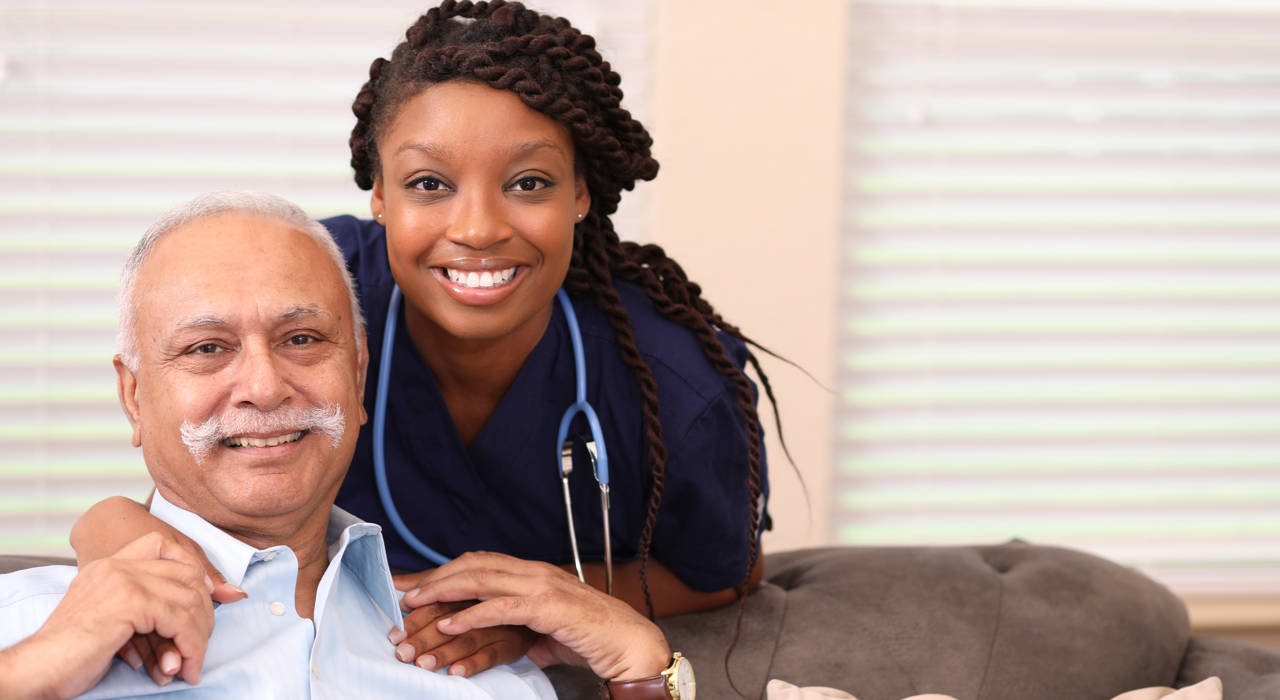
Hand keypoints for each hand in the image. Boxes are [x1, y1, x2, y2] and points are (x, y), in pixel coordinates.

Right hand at [7, 532, 216, 697]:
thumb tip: (199, 607)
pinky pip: (180, 621)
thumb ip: (146, 606)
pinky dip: (190, 647)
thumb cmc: (72, 653)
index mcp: (109, 566)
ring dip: (197, 637)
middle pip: (186, 574)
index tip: (204, 595)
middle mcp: (117, 566)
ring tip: (191, 664)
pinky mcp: (130, 602)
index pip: (161, 543)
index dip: (191, 566)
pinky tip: (185, 668)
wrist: (39, 667)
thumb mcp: (112, 619)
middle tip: (199, 643)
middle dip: (202, 612)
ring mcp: (124, 580)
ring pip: (188, 600)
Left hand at [400, 551, 670, 681]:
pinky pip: (502, 608)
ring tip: (416, 603)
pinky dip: (473, 613)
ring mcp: (543, 586)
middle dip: (435, 576)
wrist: (629, 642)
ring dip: (445, 591)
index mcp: (533, 573)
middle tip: (402, 591)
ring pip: (483, 579)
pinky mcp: (549, 608)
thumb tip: (502, 637)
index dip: (443, 570)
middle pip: (474, 564)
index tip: (412, 583)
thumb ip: (522, 625)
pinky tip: (451, 622)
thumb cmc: (592, 636)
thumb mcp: (546, 628)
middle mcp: (535, 572)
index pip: (479, 562)